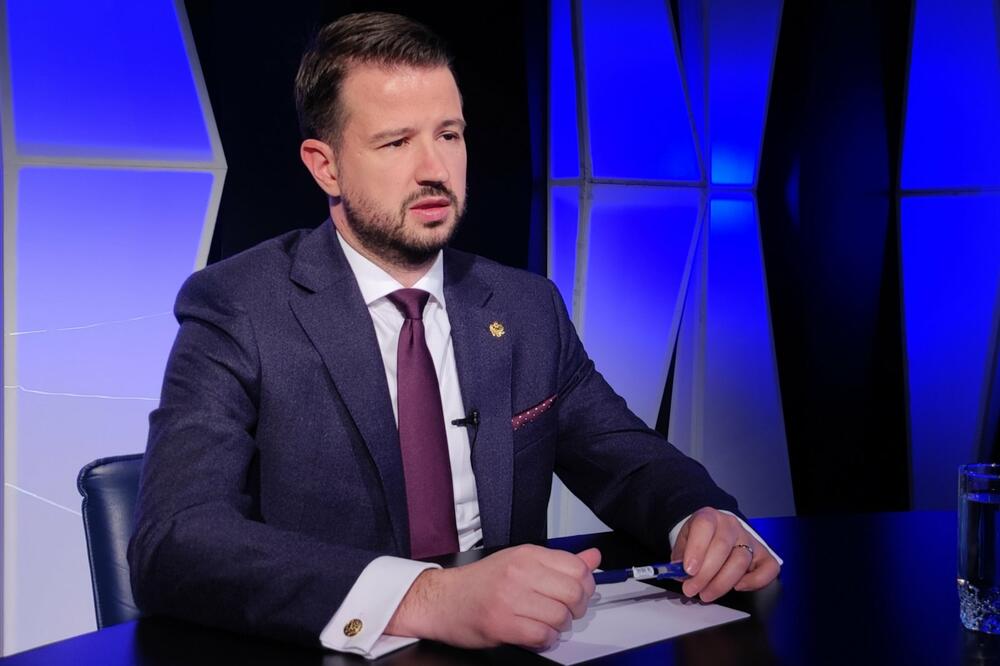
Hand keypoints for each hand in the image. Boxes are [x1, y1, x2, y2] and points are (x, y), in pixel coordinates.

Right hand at [386, 544, 600, 649]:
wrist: (442, 599)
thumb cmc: (479, 583)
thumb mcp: (520, 562)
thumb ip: (559, 562)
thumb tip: (592, 558)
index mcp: (527, 555)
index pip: (577, 568)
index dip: (585, 586)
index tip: (578, 593)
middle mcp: (520, 573)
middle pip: (574, 593)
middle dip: (576, 609)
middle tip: (564, 611)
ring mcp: (510, 598)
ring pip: (560, 616)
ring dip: (558, 627)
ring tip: (545, 623)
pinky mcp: (501, 624)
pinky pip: (542, 636)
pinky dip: (544, 640)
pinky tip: (535, 634)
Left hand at [671, 507, 779, 602]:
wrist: (714, 533)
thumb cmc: (699, 540)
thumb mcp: (683, 542)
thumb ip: (680, 557)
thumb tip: (680, 573)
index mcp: (709, 517)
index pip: (705, 526)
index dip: (696, 549)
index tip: (688, 570)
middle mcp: (731, 526)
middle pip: (722, 547)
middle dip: (705, 574)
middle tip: (691, 589)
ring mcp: (749, 539)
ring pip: (740, 561)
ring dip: (722, 583)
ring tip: (706, 594)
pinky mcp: (763, 554)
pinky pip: (768, 569)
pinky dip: (754, 581)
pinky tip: (737, 587)